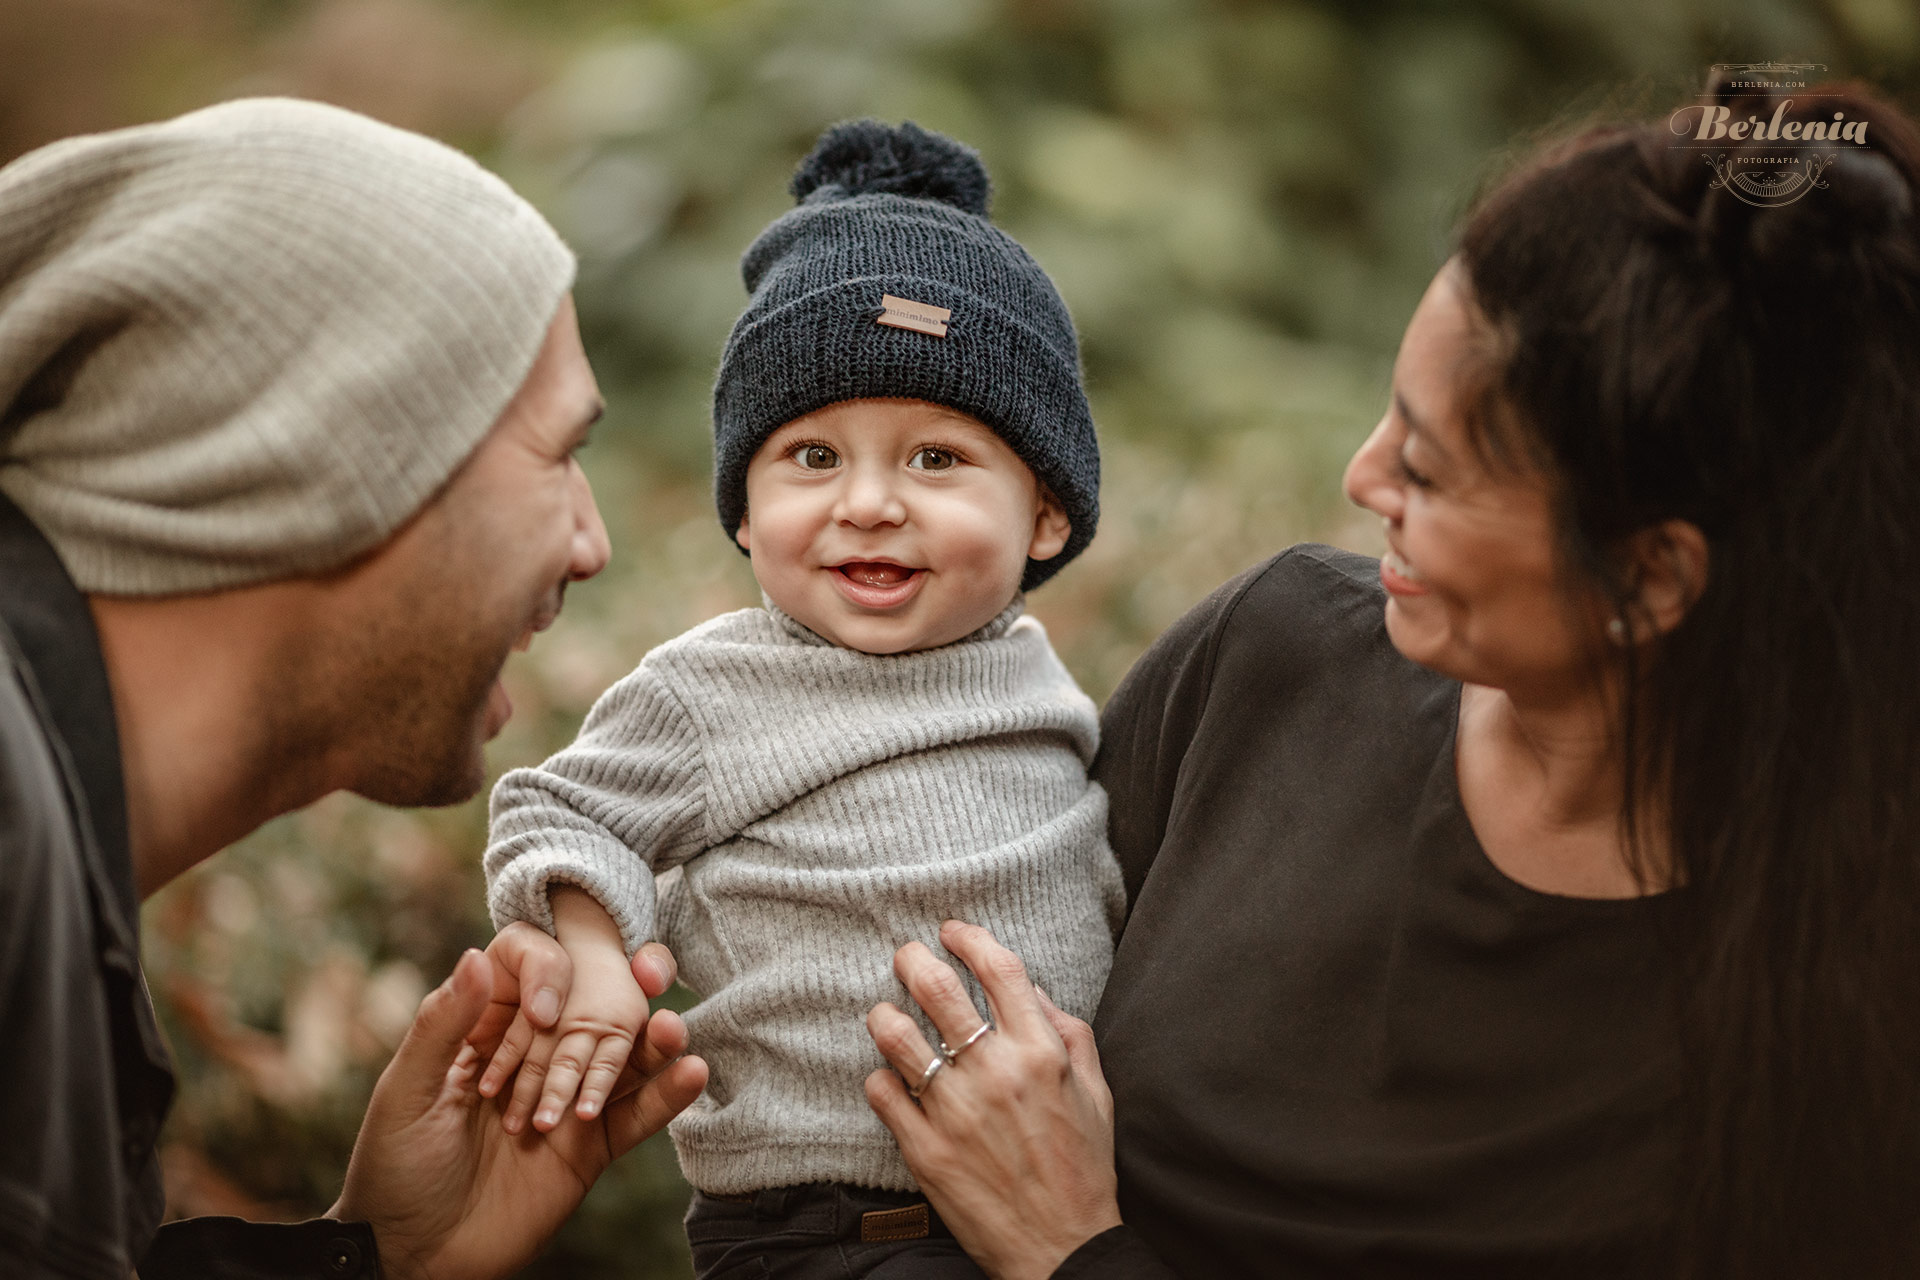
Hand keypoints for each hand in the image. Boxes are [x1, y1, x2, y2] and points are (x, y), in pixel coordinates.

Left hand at [333, 946, 707, 1279]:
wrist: (414, 1256)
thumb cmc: (393, 1169)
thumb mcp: (408, 1092)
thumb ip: (442, 1025)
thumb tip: (476, 953)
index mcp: (485, 1032)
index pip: (530, 976)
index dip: (548, 973)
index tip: (545, 1009)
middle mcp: (534, 1057)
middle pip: (589, 1008)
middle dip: (623, 988)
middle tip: (650, 973)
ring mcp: (566, 1101)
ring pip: (622, 1060)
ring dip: (654, 1041)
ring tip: (672, 1027)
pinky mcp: (590, 1148)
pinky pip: (635, 1118)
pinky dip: (666, 1098)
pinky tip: (692, 1074)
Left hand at [865, 920, 1120, 1279]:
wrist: (1062, 1249)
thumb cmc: (1084, 1169)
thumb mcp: (1096, 1093)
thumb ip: (1068, 1034)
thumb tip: (1031, 992)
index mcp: (1041, 1053)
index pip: (998, 969)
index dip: (969, 938)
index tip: (951, 931)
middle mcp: (994, 1073)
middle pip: (936, 988)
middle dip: (913, 960)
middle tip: (906, 957)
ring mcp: (955, 1111)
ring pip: (895, 1035)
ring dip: (885, 1015)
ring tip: (886, 1015)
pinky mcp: (924, 1150)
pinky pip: (881, 1092)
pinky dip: (880, 1078)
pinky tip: (890, 1079)